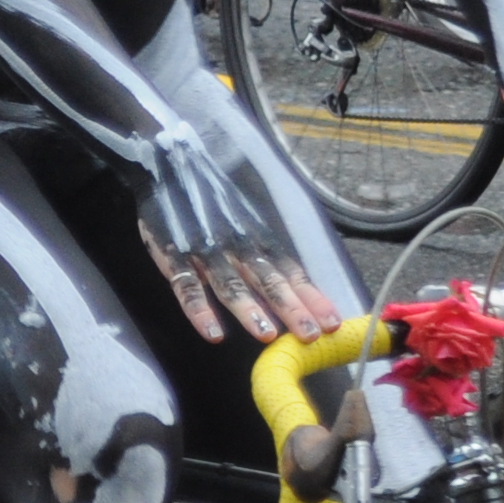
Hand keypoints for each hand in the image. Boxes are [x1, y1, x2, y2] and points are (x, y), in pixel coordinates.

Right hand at [137, 137, 342, 344]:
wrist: (171, 166)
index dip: (312, 297)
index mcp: (257, 239)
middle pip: (269, 281)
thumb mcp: (246, 222)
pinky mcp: (172, 254)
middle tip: (312, 335)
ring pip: (231, 284)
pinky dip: (199, 310)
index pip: (291, 272)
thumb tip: (295, 287)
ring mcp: (205, 250)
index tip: (333, 322)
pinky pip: (187, 286)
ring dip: (250, 311)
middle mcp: (238, 245)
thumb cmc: (213, 201)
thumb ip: (264, 252)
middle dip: (292, 308)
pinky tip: (212, 333)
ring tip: (268, 336)